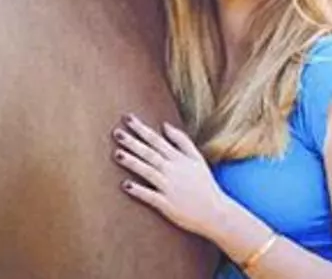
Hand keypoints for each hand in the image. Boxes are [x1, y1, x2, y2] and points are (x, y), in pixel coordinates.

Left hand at [111, 114, 227, 237]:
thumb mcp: (197, 158)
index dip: (141, 129)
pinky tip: (125, 185)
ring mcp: (169, 188)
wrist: (215, 212)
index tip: (127, 118)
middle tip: (116, 132)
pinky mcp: (167, 205)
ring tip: (117, 154)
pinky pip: (150, 196)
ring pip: (148, 171)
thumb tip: (164, 125)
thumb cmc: (205, 184)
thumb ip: (182, 141)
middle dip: (132, 142)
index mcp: (179, 158)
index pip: (157, 140)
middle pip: (150, 153)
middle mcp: (173, 170)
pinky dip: (138, 190)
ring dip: (132, 162)